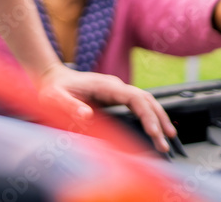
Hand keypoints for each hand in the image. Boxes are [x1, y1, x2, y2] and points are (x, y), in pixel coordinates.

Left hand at [38, 65, 176, 152]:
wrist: (51, 78)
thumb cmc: (53, 89)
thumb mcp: (55, 98)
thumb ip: (70, 106)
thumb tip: (87, 115)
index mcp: (105, 85)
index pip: (134, 98)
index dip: (146, 114)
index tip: (154, 132)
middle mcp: (115, 86)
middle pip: (145, 100)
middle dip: (158, 120)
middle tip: (166, 143)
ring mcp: (117, 90)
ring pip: (145, 101)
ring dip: (158, 118)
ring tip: (169, 139)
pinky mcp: (116, 96)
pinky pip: (138, 105)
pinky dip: (150, 117)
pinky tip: (155, 130)